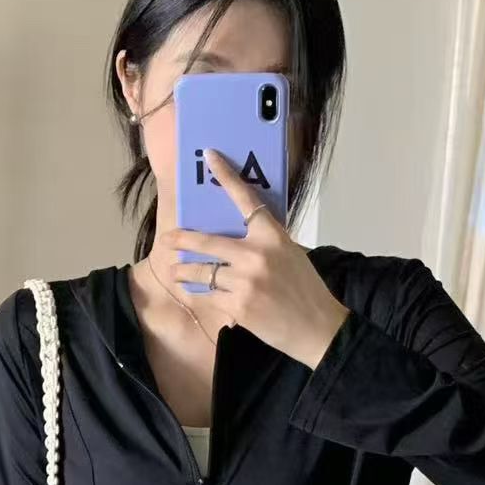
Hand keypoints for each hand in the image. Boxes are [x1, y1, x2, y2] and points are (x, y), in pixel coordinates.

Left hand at [158, 148, 349, 367]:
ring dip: (185, 272)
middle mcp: (256, 255)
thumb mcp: (290, 254)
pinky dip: (206, 294)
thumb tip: (235, 237)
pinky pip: (211, 296)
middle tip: (168, 239)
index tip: (210, 156)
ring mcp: (245, 282)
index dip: (227, 176)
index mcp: (273, 236)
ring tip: (176, 272)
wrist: (316, 327)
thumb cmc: (305, 289)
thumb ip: (264, 243)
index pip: (246, 199)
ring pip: (203, 272)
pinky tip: (200, 293)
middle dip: (182, 240)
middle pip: (207, 241)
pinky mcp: (238, 306)